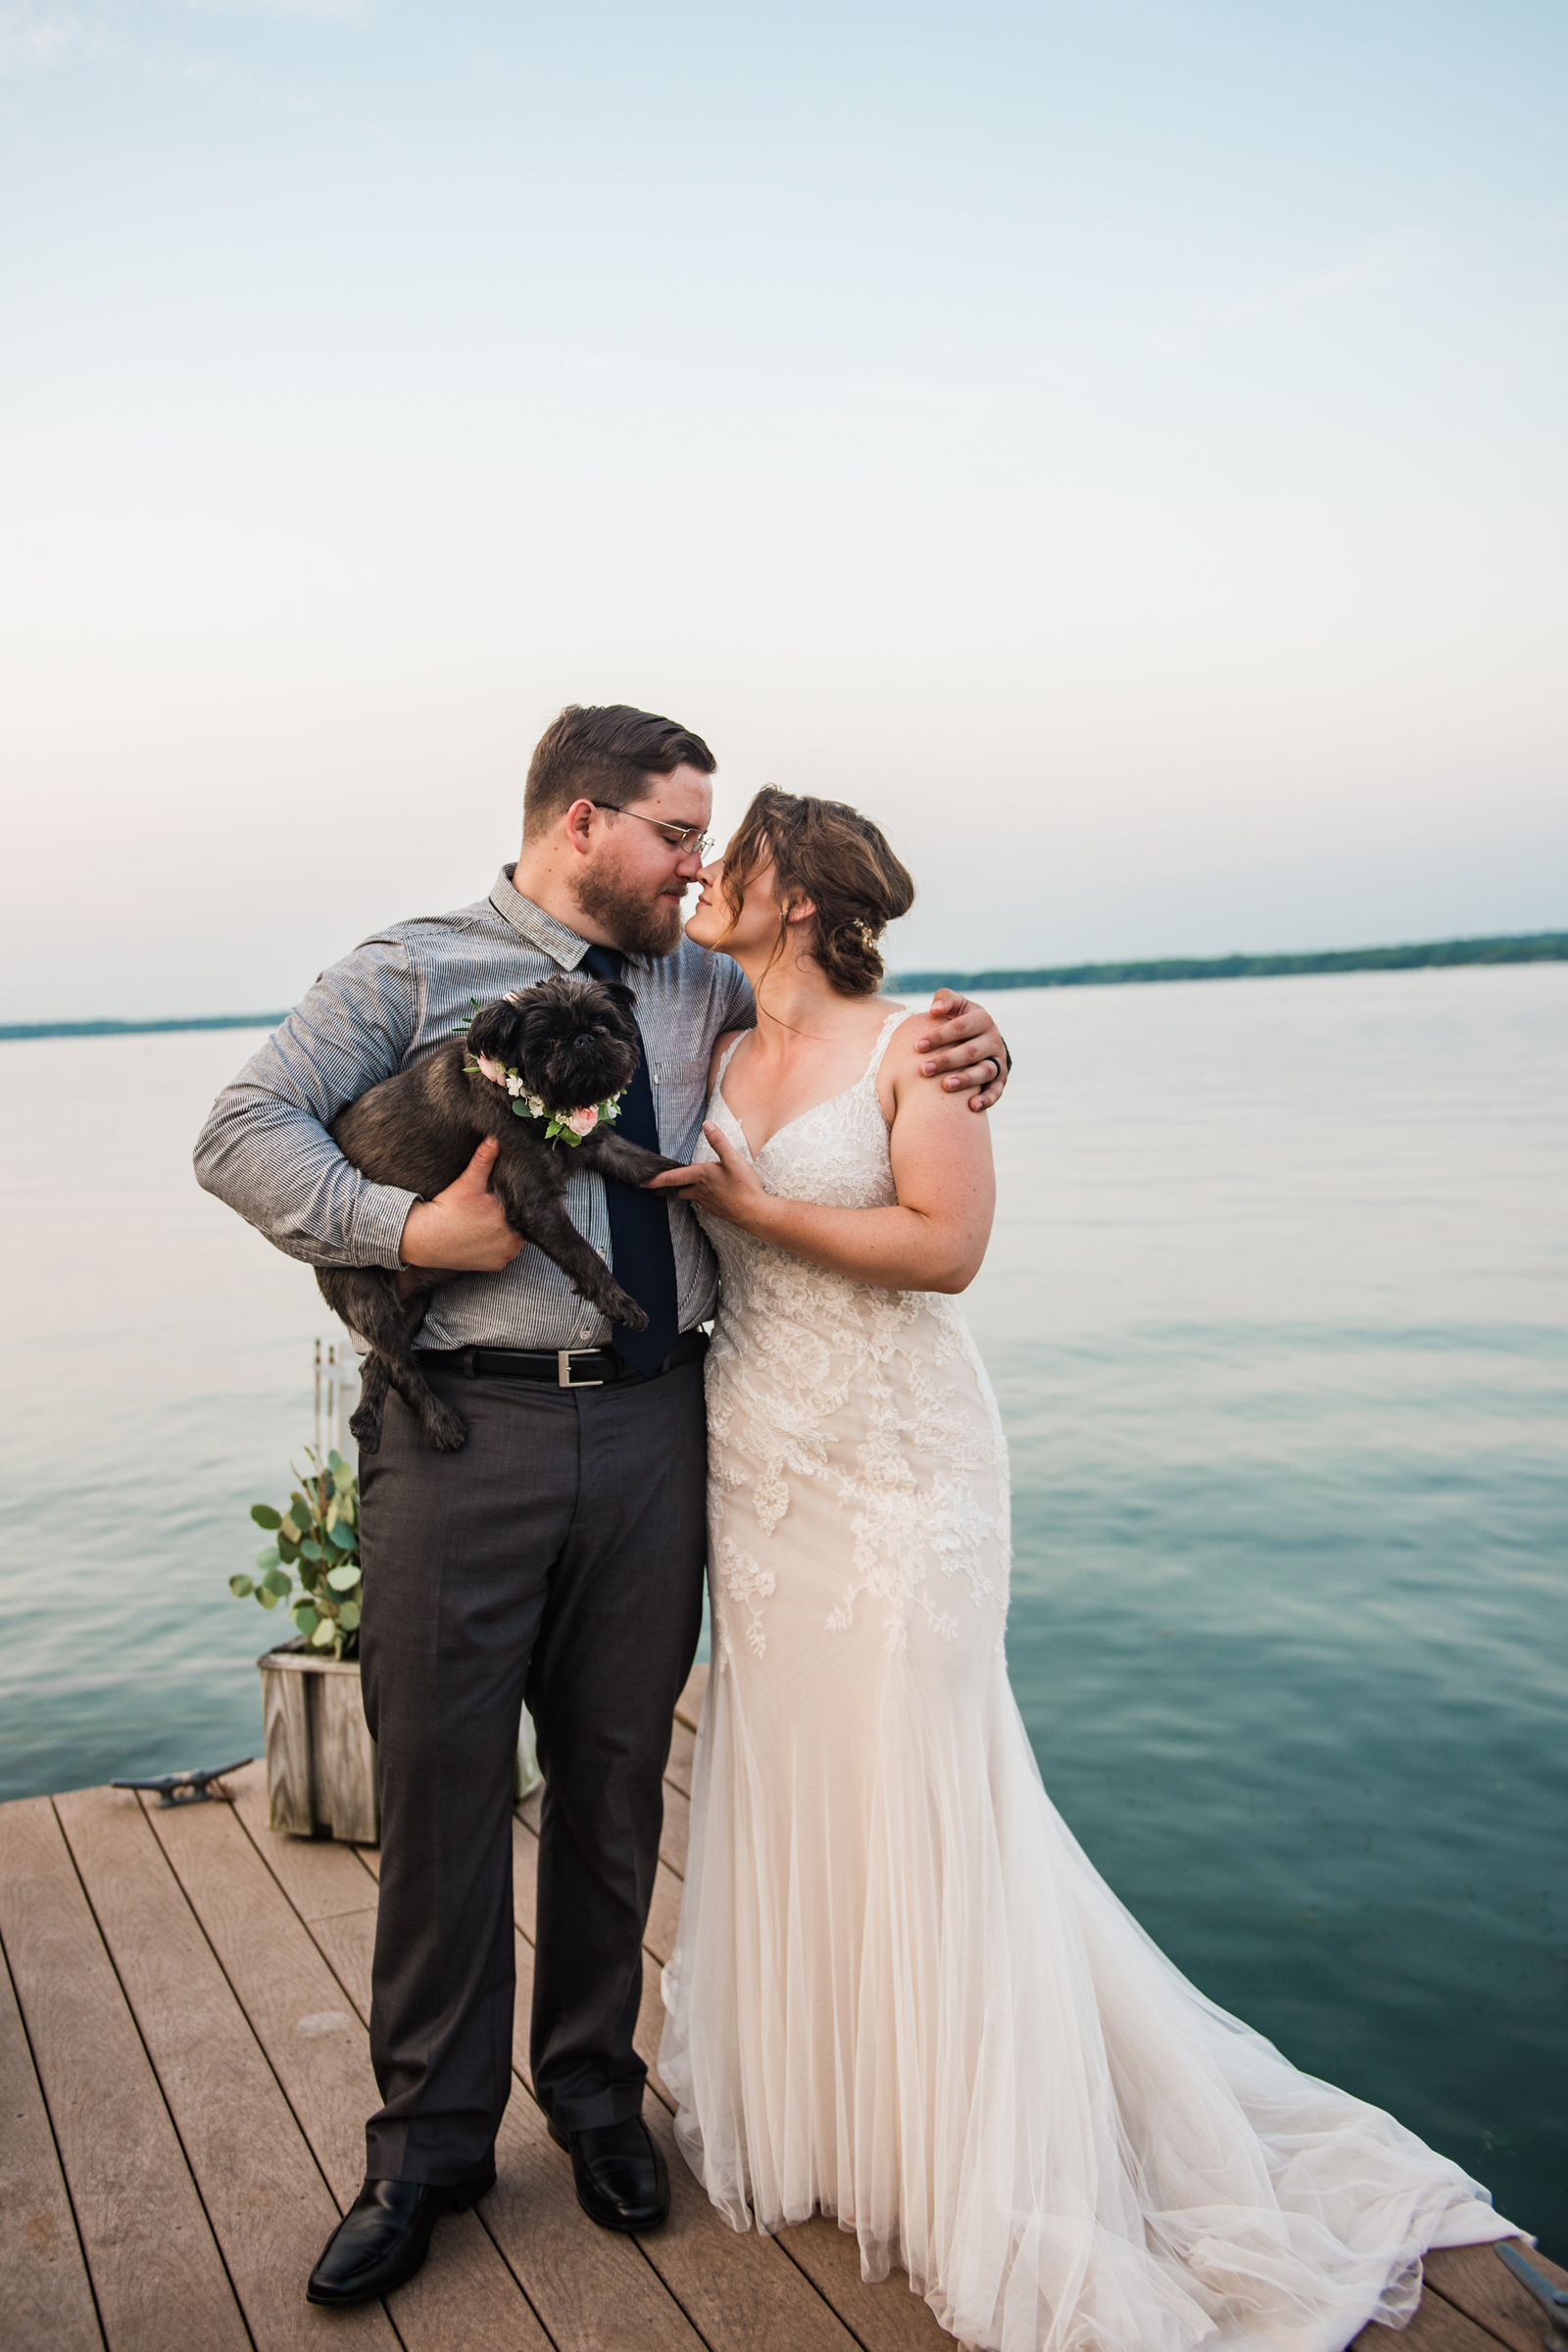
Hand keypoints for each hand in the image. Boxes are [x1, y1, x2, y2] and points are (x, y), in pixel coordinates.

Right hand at [398, 1137, 527, 1271]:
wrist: (423, 1238)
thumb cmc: (446, 1208)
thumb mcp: (467, 1182)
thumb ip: (484, 1159)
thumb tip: (495, 1137)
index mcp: (510, 1218)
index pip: (525, 1207)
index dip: (517, 1200)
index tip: (504, 1196)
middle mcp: (512, 1241)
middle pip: (522, 1223)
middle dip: (513, 1214)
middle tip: (495, 1207)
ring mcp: (505, 1256)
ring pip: (515, 1238)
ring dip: (508, 1230)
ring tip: (490, 1220)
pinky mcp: (495, 1266)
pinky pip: (505, 1253)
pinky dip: (499, 1245)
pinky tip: (486, 1235)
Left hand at [645, 1123, 769, 1227]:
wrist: (754, 1212)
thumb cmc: (743, 1185)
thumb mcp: (732, 1158)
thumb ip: (719, 1141)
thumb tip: (707, 1125)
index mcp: (701, 1176)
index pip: (672, 1178)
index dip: (656, 1180)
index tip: (643, 1183)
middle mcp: (700, 1190)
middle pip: (681, 1189)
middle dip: (675, 1186)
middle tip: (669, 1182)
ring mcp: (708, 1202)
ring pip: (693, 1196)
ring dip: (690, 1191)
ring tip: (693, 1186)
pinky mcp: (717, 1210)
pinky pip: (705, 1202)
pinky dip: (705, 1197)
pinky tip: (715, 1194)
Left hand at [916, 990, 1010, 1110]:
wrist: (981, 1038)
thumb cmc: (959, 1021)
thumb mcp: (956, 1006)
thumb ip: (946, 999)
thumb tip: (935, 1009)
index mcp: (982, 1019)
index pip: (960, 1027)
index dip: (939, 1036)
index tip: (917, 1046)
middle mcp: (993, 1040)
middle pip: (970, 1051)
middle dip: (947, 1060)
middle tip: (924, 1069)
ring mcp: (998, 1061)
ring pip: (984, 1071)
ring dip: (966, 1080)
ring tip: (945, 1086)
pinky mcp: (1001, 1079)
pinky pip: (996, 1091)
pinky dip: (986, 1099)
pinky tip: (971, 1106)